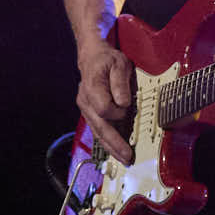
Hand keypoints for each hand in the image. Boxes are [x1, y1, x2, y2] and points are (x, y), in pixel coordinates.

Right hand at [76, 38, 133, 163]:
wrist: (92, 57)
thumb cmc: (107, 60)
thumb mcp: (119, 64)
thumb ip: (120, 83)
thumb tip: (124, 103)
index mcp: (92, 87)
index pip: (103, 109)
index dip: (117, 112)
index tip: (128, 108)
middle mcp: (86, 101)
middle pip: (99, 127)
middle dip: (114, 143)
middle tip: (127, 156)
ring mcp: (86, 108)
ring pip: (97, 132)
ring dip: (110, 146)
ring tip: (123, 157)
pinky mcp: (90, 113)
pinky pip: (97, 129)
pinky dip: (107, 141)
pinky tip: (115, 149)